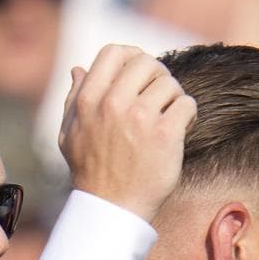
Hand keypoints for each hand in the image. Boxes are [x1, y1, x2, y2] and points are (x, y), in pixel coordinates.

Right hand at [58, 44, 196, 221]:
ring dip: (175, 97)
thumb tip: (77, 68)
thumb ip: (74, 99)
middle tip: (162, 95)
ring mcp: (140, 118)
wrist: (113, 207)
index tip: (142, 73)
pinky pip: (186, 104)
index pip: (114, 52)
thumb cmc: (92, 171)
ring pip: (170, 83)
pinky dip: (189, 113)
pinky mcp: (165, 135)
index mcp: (89, 99)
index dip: (133, 56)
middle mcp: (113, 103)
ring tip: (170, 115)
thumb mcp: (70, 133)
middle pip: (146, 63)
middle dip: (158, 75)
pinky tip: (181, 126)